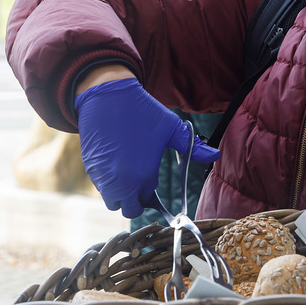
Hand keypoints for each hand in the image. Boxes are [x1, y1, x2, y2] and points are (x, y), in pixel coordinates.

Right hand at [72, 78, 219, 217]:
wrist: (107, 95)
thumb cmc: (142, 111)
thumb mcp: (172, 128)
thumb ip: (193, 147)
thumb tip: (216, 155)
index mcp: (142, 176)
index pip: (144, 204)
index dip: (150, 197)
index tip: (152, 183)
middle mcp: (120, 182)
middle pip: (126, 208)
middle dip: (134, 200)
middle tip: (140, 181)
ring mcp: (102, 176)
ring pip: (110, 199)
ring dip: (119, 192)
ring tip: (127, 170)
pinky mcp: (90, 166)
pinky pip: (99, 183)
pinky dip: (107, 179)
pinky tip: (115, 159)